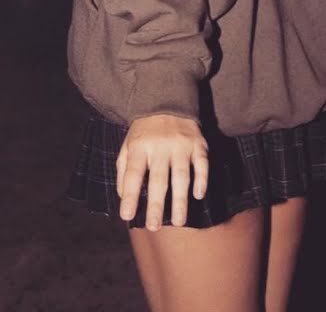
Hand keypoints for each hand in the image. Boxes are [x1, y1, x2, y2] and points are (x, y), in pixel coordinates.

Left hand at [116, 113, 208, 230]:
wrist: (167, 99)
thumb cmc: (145, 131)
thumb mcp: (128, 145)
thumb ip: (124, 171)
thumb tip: (124, 198)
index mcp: (140, 146)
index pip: (134, 174)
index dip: (131, 195)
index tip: (127, 216)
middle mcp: (160, 145)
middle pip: (158, 179)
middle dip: (156, 205)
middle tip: (154, 226)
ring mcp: (181, 144)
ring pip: (181, 175)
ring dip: (180, 200)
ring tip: (178, 222)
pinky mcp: (198, 143)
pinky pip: (202, 164)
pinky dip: (201, 180)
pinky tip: (198, 196)